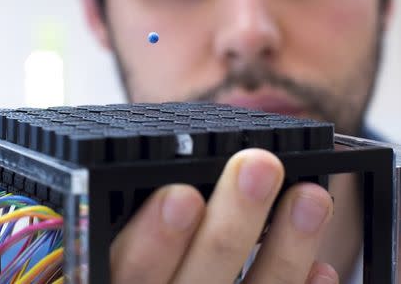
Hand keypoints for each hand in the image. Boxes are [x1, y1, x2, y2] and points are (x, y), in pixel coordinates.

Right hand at [110, 149, 336, 283]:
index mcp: (120, 283)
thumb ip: (136, 227)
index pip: (129, 268)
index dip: (153, 238)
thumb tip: (171, 179)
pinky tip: (320, 267)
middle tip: (258, 167)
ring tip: (310, 198)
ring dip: (286, 250)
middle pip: (196, 280)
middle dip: (230, 223)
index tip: (182, 194)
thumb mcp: (122, 251)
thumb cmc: (143, 274)